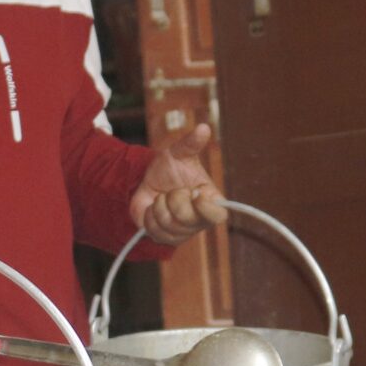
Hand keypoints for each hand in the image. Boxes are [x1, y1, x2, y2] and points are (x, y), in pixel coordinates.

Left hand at [127, 122, 226, 244]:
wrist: (147, 181)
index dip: (204, 208)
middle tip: (173, 190)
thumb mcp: (178, 153)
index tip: (194, 193)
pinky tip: (153, 207)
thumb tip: (203, 127)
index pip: (218, 216)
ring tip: (163, 197)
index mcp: (211, 202)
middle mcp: (199, 221)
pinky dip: (148, 215)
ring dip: (158, 205)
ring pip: (167, 223)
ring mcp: (181, 233)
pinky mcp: (164, 238)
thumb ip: (191, 143)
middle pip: (186, 218)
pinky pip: (154, 230)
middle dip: (172, 198)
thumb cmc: (169, 168)